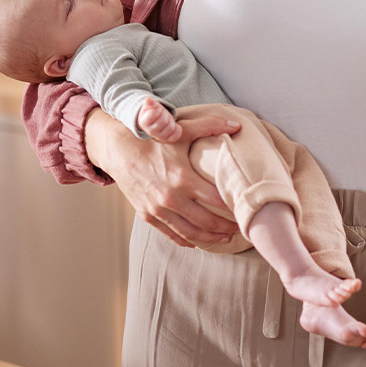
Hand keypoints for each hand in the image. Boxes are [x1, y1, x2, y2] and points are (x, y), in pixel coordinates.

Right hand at [85, 107, 240, 246]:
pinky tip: (198, 241)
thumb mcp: (182, 130)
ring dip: (210, 238)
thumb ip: (211, 126)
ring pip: (190, 233)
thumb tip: (237, 125)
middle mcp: (170, 198)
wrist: (119, 150)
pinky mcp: (148, 215)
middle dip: (226, 227)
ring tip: (225, 237)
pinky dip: (187, 240)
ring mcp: (158, 210)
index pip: (215, 199)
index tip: (246, 209)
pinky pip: (171, 234)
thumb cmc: (153, 140)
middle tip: (241, 227)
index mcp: (182, 178)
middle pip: (206, 221)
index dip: (233, 206)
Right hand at [137, 98, 182, 142]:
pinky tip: (174, 125)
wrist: (154, 123)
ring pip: (170, 128)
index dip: (158, 109)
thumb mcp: (149, 106)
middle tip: (163, 113)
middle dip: (165, 114)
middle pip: (163, 121)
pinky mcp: (167, 139)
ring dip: (171, 121)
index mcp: (144, 122)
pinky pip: (175, 136)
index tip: (157, 108)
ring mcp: (159, 137)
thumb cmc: (152, 112)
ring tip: (167, 119)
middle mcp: (151, 132)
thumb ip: (149, 103)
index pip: (153, 114)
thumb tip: (148, 99)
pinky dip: (177, 129)